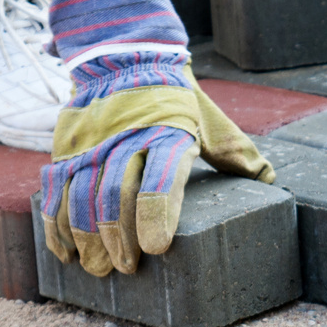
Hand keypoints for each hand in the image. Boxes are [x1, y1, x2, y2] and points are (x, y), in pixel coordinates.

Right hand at [39, 0, 273, 275]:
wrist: (124, 58)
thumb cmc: (175, 100)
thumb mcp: (209, 119)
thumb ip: (236, 152)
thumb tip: (270, 181)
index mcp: (168, 134)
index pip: (161, 177)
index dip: (156, 214)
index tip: (155, 248)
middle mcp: (126, 139)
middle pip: (115, 193)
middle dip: (118, 237)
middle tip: (127, 268)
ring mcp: (91, 143)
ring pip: (81, 196)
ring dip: (86, 238)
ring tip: (98, 268)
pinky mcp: (66, 147)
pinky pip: (55, 190)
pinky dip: (56, 225)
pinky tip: (66, 252)